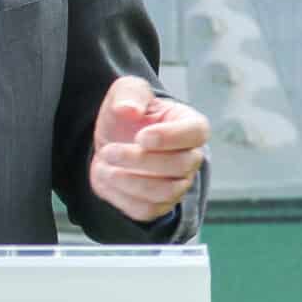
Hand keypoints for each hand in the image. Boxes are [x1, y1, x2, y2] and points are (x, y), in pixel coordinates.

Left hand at [88, 76, 208, 226]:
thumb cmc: (128, 114)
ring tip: (105, 165)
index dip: (170, 137)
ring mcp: (178, 184)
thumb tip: (129, 109)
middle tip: (109, 150)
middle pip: (181, 166)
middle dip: (140, 160)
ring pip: (165, 192)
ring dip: (129, 181)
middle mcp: (191, 157)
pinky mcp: (159, 205)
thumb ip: (129, 93)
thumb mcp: (126, 91)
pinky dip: (122, 196)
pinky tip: (108, 178)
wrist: (112, 140)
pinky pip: (147, 210)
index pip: (196, 133)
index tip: (141, 137)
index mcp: (189, 124)